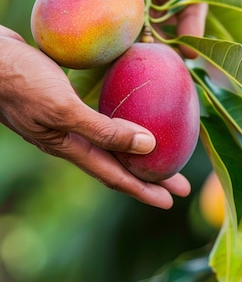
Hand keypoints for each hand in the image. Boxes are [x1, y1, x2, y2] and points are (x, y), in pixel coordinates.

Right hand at [0, 28, 190, 208]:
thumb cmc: (21, 82)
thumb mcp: (64, 109)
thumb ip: (103, 130)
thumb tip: (148, 146)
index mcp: (69, 146)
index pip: (114, 175)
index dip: (143, 189)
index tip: (173, 199)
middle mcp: (70, 137)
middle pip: (116, 161)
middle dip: (148, 174)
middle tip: (180, 182)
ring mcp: (66, 119)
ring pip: (108, 140)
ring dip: (134, 148)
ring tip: (161, 150)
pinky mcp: (64, 98)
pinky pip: (99, 115)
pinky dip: (119, 119)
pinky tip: (129, 110)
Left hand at [24, 0, 215, 55]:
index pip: (189, 5)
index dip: (193, 26)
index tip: (191, 45)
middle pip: (171, 28)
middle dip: (176, 48)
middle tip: (173, 66)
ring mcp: (125, 10)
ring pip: (145, 38)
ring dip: (150, 54)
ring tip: (151, 70)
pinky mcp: (101, 19)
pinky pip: (116, 41)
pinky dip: (121, 54)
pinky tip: (122, 65)